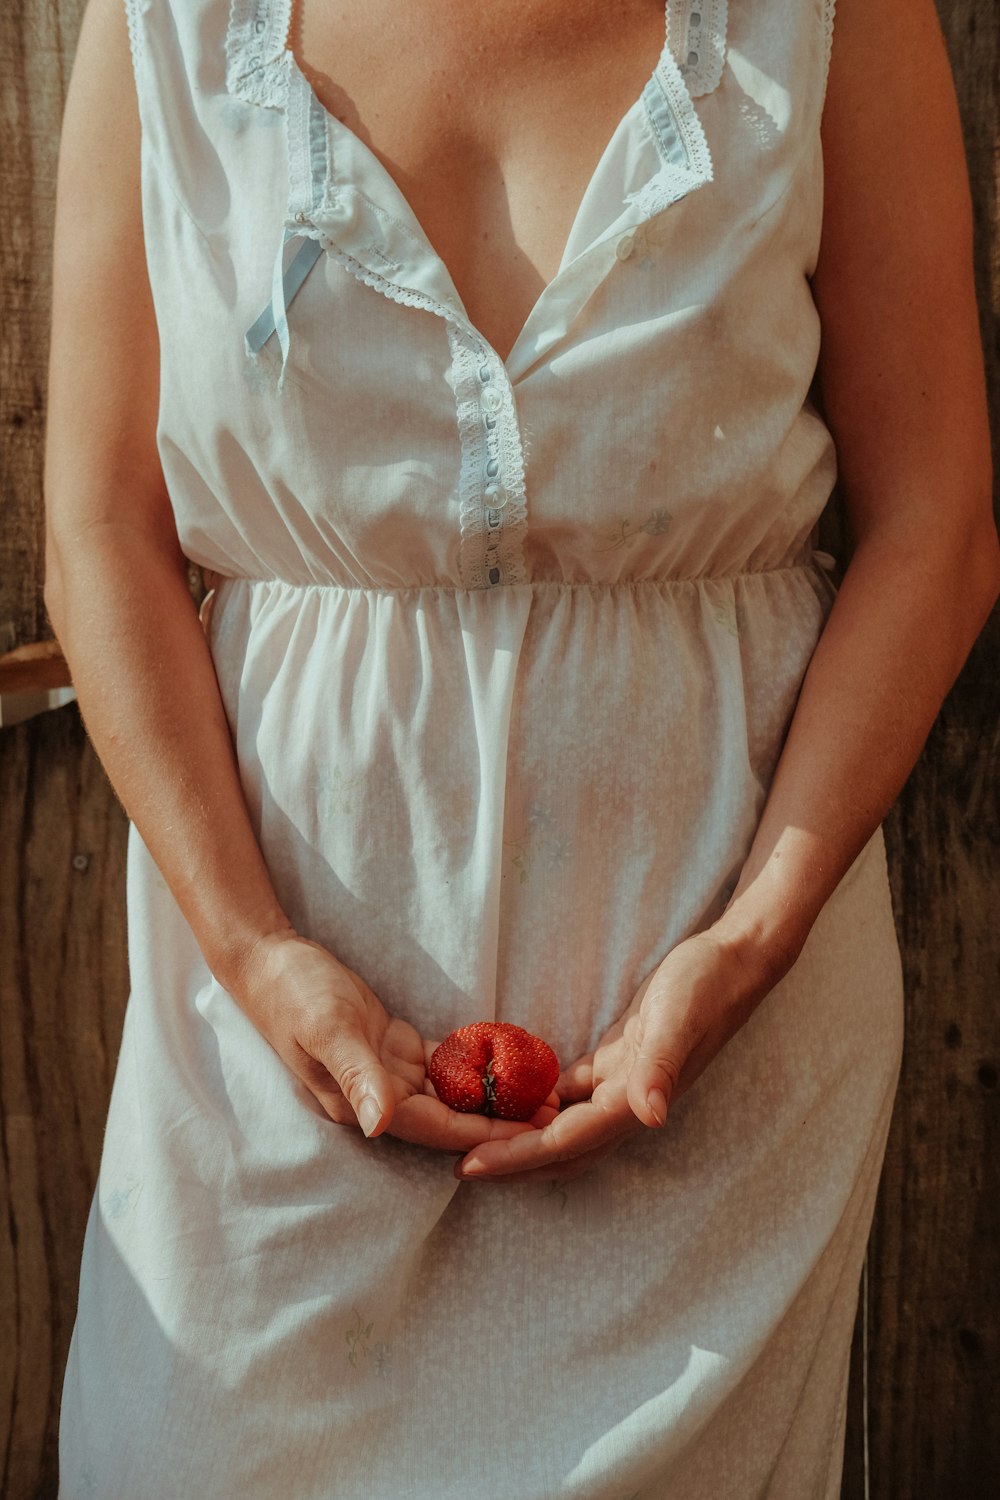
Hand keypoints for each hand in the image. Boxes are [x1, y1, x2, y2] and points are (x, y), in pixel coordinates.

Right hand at [231, 931, 557, 1150]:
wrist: (267, 960)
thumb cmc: (293, 994)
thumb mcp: (327, 1029)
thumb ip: (357, 1075)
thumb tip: (381, 1125)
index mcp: (361, 1101)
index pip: (434, 1127)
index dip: (483, 1133)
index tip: (530, 1135)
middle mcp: (376, 1095)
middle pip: (448, 1119)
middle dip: (499, 1121)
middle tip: (553, 1115)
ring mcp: (383, 1072)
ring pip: (448, 1095)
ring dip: (491, 1098)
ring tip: (540, 1094)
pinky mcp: (388, 1046)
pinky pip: (438, 1065)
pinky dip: (469, 1066)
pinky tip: (504, 1065)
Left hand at [454, 924, 783, 1183]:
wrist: (735, 962)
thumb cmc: (707, 985)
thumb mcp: (681, 1017)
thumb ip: (663, 1067)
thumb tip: (651, 1117)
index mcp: (634, 1099)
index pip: (565, 1141)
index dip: (517, 1157)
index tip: (470, 1167)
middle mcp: (628, 1103)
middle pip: (560, 1149)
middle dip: (511, 1163)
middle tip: (458, 1167)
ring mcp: (624, 1084)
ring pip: (564, 1126)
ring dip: (523, 1138)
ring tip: (475, 1139)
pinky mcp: (620, 1060)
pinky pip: (572, 1093)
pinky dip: (540, 1102)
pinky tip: (511, 1096)